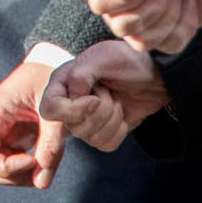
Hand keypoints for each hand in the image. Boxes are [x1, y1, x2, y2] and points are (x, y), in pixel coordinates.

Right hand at [0, 60, 67, 189]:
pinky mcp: (10, 136)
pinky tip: (43, 156)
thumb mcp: (54, 111)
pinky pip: (9, 163)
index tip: (31, 160)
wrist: (53, 61)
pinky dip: (25, 169)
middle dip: (10, 175)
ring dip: (19, 175)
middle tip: (37, 166)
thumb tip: (41, 182)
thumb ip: (50, 145)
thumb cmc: (50, 79)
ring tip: (44, 161)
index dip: (4, 169)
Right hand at [38, 41, 168, 151]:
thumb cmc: (126, 61)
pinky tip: (121, 113)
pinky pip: (105, 145)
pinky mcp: (102, 132)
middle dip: (102, 111)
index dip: (72, 110)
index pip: (50, 109)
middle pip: (74, 127)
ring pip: (91, 138)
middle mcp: (69, 103)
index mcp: (62, 83)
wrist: (152, 76)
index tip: (94, 99)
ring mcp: (85, 120)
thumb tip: (74, 98)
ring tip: (116, 99)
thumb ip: (80, 74)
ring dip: (112, 118)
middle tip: (109, 91)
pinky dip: (119, 131)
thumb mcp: (101, 57)